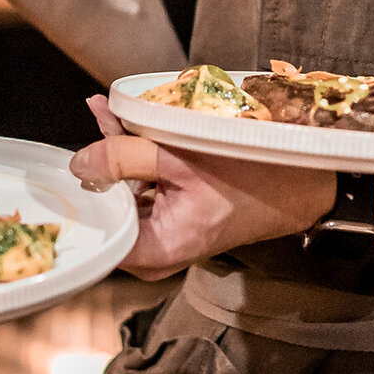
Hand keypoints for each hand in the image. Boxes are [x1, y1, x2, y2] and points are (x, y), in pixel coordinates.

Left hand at [72, 97, 335, 281]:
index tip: (77, 158)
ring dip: (119, 157)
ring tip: (115, 117)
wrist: (296, 186)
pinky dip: (137, 163)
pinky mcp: (169, 225)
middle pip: (107, 209)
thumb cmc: (252, 177)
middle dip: (103, 163)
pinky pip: (140, 193)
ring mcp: (161, 242)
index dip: (83, 191)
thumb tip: (80, 163)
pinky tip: (131, 131)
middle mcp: (154, 256)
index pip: (95, 231)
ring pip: (122, 196)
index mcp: (155, 250)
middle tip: (104, 119)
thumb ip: (123, 158)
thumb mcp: (181, 157)